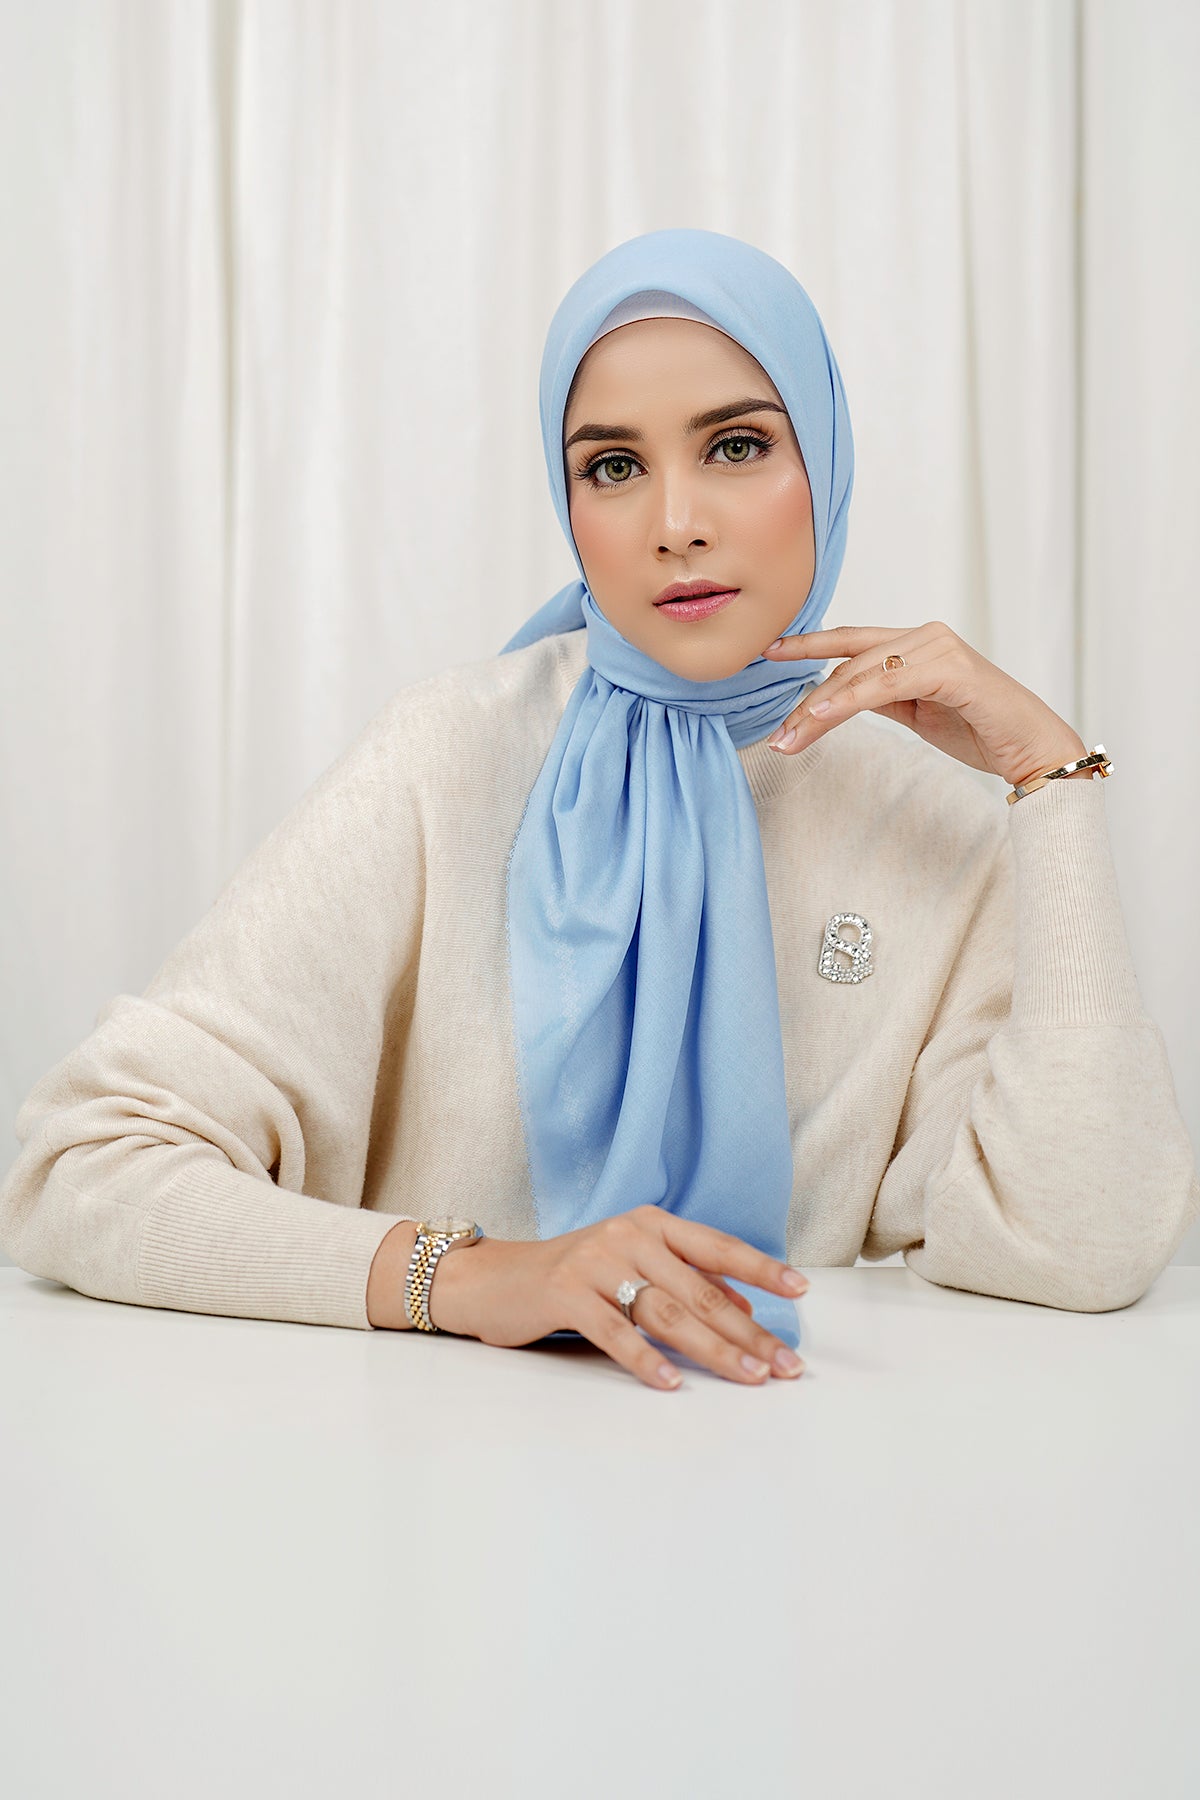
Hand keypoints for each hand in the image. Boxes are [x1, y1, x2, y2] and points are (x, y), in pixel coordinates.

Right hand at [428, 1204, 809, 1389]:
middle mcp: (628, 1234)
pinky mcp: (565, 1292)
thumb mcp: (633, 1268)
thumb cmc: (575, 1278)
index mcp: (652, 1224)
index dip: (762, 1269)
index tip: (801, 1293)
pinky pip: (615, 1331)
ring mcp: (596, 1261)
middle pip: (700, 1289)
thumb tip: (746, 1312)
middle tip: (784, 1364)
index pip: (718, 1247)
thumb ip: (685, 1283)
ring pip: (667, 1311)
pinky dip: (646, 1359)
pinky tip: (672, 1382)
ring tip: (748, 1378)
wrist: (494, 1279)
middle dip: (748, 1332)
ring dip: (713, 1350)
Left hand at [762, 622, 1089, 789]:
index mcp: (916, 644)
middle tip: (777, 736)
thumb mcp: (917, 712)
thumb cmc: (982, 731)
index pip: (851, 642)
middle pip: (849, 660)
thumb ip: (883, 696)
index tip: (769, 650)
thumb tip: (839, 696)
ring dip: (820, 708)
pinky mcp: (952, 670)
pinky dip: (851, 699)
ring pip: (862, 673)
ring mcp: (939, 648)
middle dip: (806, 699)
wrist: (1033, 750)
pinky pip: (888, 683)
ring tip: (790, 737)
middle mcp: (926, 636)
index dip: (808, 645)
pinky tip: (822, 715)